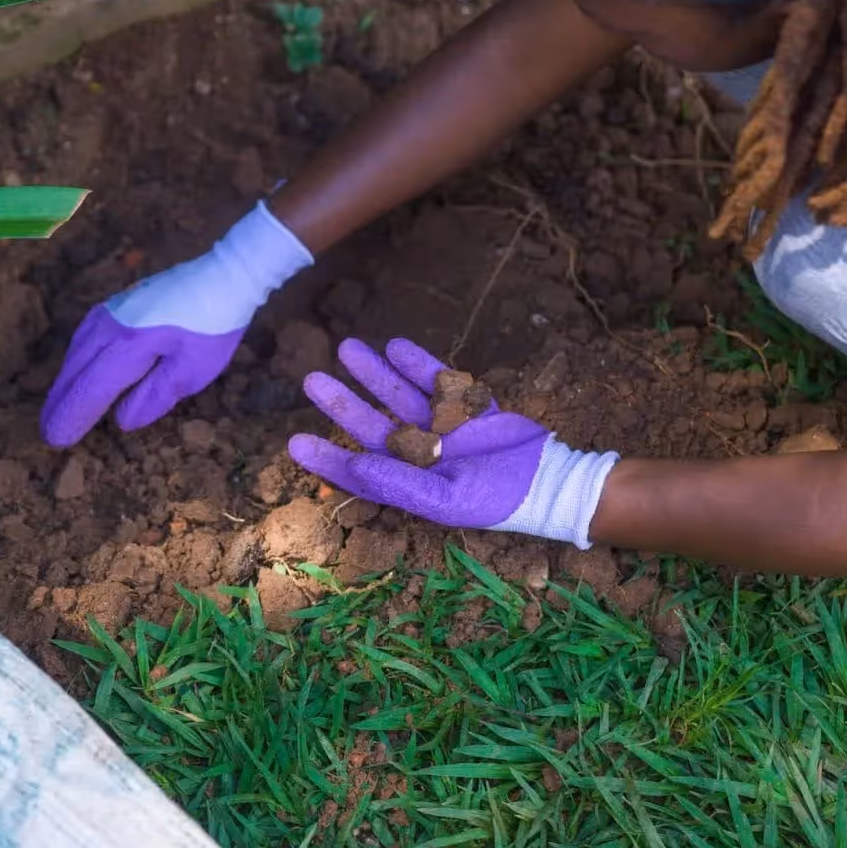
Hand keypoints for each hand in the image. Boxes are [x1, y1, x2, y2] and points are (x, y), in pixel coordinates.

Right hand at [42, 202, 311, 445]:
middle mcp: (111, 327)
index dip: (72, 415)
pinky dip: (76, 359)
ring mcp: (111, 311)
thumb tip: (122, 419)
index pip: (91, 389)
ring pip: (76, 351)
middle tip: (48, 431)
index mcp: (130, 346)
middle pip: (75, 370)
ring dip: (66, 380)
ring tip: (58, 406)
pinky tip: (78, 370)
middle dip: (60, 402)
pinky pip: (85, 337)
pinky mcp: (117, 304)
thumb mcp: (193, 370)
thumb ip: (155, 396)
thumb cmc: (213, 325)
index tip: (56, 439)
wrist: (223, 275)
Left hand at [287, 338, 619, 547]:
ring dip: (375, 374)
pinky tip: (396, 346)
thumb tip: (354, 464)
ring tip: (348, 348)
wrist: (550, 482)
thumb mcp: (444, 500)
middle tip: (312, 379)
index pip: (360, 468)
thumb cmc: (495, 501)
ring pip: (400, 396)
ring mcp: (443, 429)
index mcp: (409, 483)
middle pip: (372, 424)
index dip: (327, 457)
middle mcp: (420, 455)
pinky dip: (419, 365)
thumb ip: (400, 481)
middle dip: (344, 403)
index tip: (295, 442)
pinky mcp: (468, 408)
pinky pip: (438, 382)